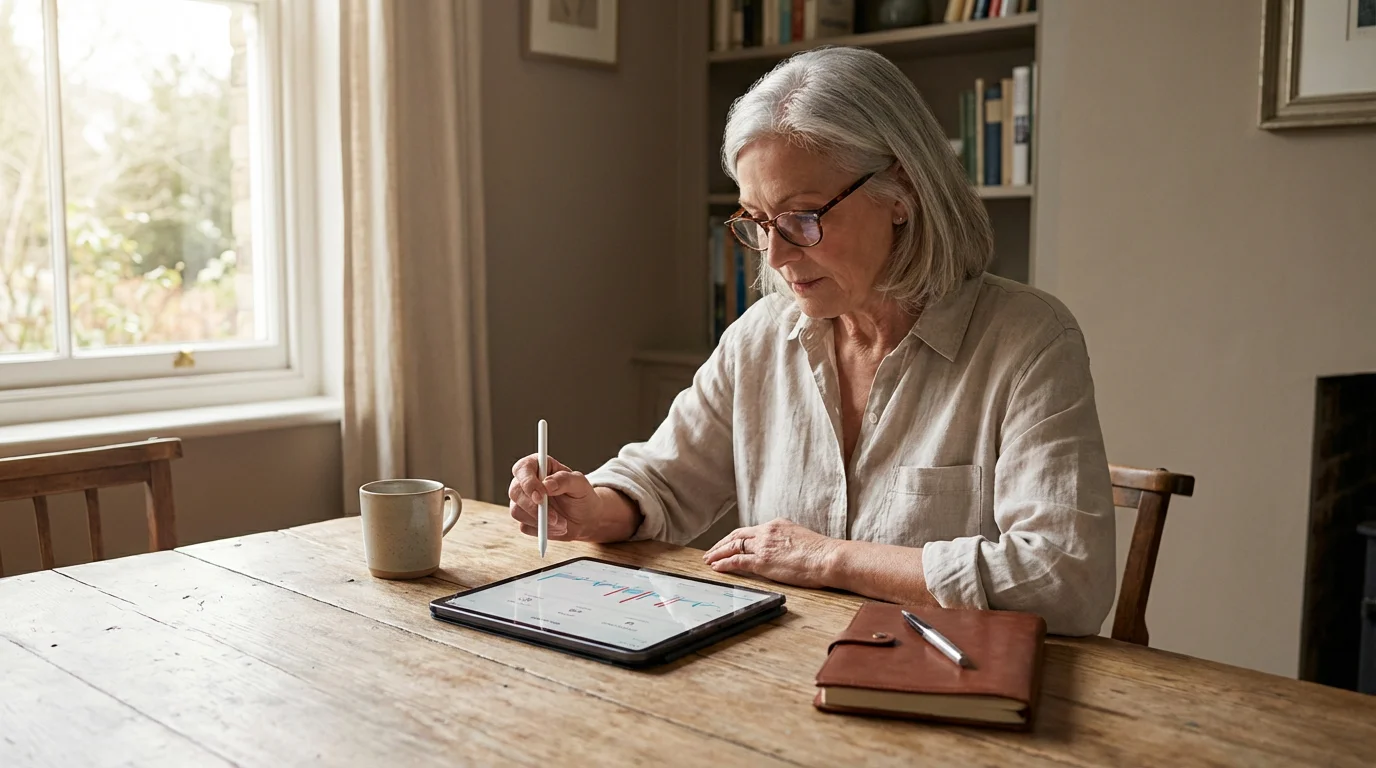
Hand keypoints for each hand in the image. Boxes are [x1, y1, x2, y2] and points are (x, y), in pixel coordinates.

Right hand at [508, 454, 601, 540]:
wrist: (585, 520)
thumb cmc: (581, 496)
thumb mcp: (580, 484)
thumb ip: (564, 480)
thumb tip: (547, 484)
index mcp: (538, 467)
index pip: (522, 469)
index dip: (528, 482)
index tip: (541, 495)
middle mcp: (527, 483)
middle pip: (515, 492)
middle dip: (534, 507)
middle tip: (554, 517)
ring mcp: (523, 502)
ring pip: (517, 511)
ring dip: (541, 521)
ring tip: (562, 523)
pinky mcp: (524, 519)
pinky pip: (524, 526)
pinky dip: (542, 530)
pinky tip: (557, 527)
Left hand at [702, 518, 838, 588]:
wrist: (829, 558)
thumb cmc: (822, 553)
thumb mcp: (801, 540)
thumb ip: (787, 542)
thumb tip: (784, 552)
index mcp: (777, 524)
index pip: (750, 531)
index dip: (736, 538)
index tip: (728, 543)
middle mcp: (767, 531)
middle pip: (736, 535)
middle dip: (721, 543)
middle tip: (711, 551)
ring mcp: (764, 545)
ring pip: (733, 546)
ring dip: (718, 553)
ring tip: (708, 559)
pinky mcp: (762, 561)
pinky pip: (737, 561)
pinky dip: (724, 563)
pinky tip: (717, 567)